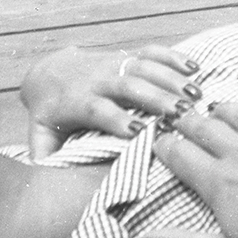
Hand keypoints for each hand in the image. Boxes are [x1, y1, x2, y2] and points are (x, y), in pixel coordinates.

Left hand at [20, 44, 202, 158]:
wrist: (48, 74)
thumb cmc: (49, 115)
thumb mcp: (40, 136)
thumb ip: (45, 158)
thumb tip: (44, 186)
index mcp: (76, 102)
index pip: (98, 110)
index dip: (117, 119)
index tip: (141, 131)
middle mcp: (96, 79)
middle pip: (128, 86)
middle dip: (157, 97)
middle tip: (183, 113)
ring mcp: (112, 64)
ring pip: (143, 66)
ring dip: (172, 78)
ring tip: (197, 94)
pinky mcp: (125, 55)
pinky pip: (150, 51)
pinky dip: (173, 57)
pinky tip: (195, 68)